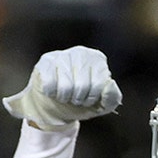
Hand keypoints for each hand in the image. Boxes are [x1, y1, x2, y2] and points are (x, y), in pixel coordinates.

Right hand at [2, 46, 122, 129]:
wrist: (55, 105)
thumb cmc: (81, 101)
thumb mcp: (102, 105)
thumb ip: (112, 97)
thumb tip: (110, 83)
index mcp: (98, 60)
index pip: (99, 85)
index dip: (91, 99)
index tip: (87, 98)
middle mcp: (81, 53)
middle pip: (82, 86)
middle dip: (77, 99)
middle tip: (74, 97)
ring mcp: (62, 55)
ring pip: (65, 87)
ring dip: (64, 98)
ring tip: (64, 94)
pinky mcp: (45, 61)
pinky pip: (49, 84)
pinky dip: (51, 93)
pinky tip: (52, 89)